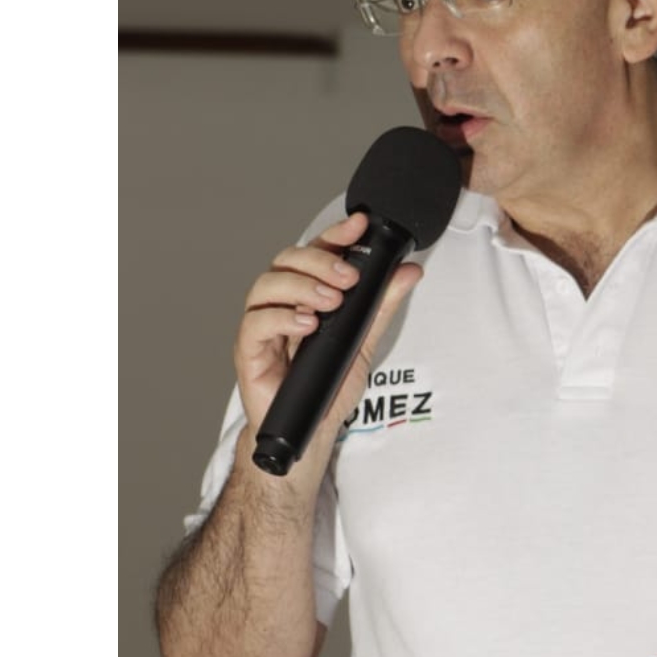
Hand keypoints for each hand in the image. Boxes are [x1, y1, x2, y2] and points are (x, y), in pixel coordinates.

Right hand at [233, 212, 422, 460]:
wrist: (310, 433)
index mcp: (306, 295)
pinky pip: (255, 324)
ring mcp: (262, 326)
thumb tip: (408, 271)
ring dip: (301, 287)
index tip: (358, 224)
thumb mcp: (364, 342)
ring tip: (330, 303)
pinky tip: (306, 325)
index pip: (315, 252)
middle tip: (348, 277)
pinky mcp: (249, 351)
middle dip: (319, 261)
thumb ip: (381, 306)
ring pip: (266, 286)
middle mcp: (281, 304)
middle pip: (287, 261)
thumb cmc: (329, 386)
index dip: (334, 234)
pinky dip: (282, 318)